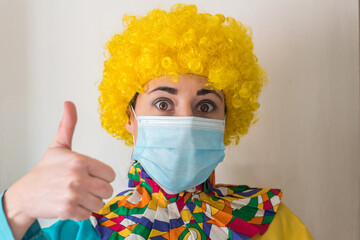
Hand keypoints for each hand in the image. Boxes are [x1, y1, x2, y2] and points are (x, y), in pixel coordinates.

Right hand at [3, 101, 115, 238]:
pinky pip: (89, 214)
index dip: (103, 176)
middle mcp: (78, 178)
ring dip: (91, 201)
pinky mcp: (68, 210)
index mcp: (80, 161)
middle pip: (108, 190)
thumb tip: (69, 103)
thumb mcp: (58, 146)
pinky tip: (71, 203)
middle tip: (85, 187)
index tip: (92, 176)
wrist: (26, 194)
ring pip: (100, 203)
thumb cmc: (45, 170)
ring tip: (77, 195)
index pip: (110, 174)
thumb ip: (68, 125)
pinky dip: (82, 211)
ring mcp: (73, 195)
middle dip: (99, 190)